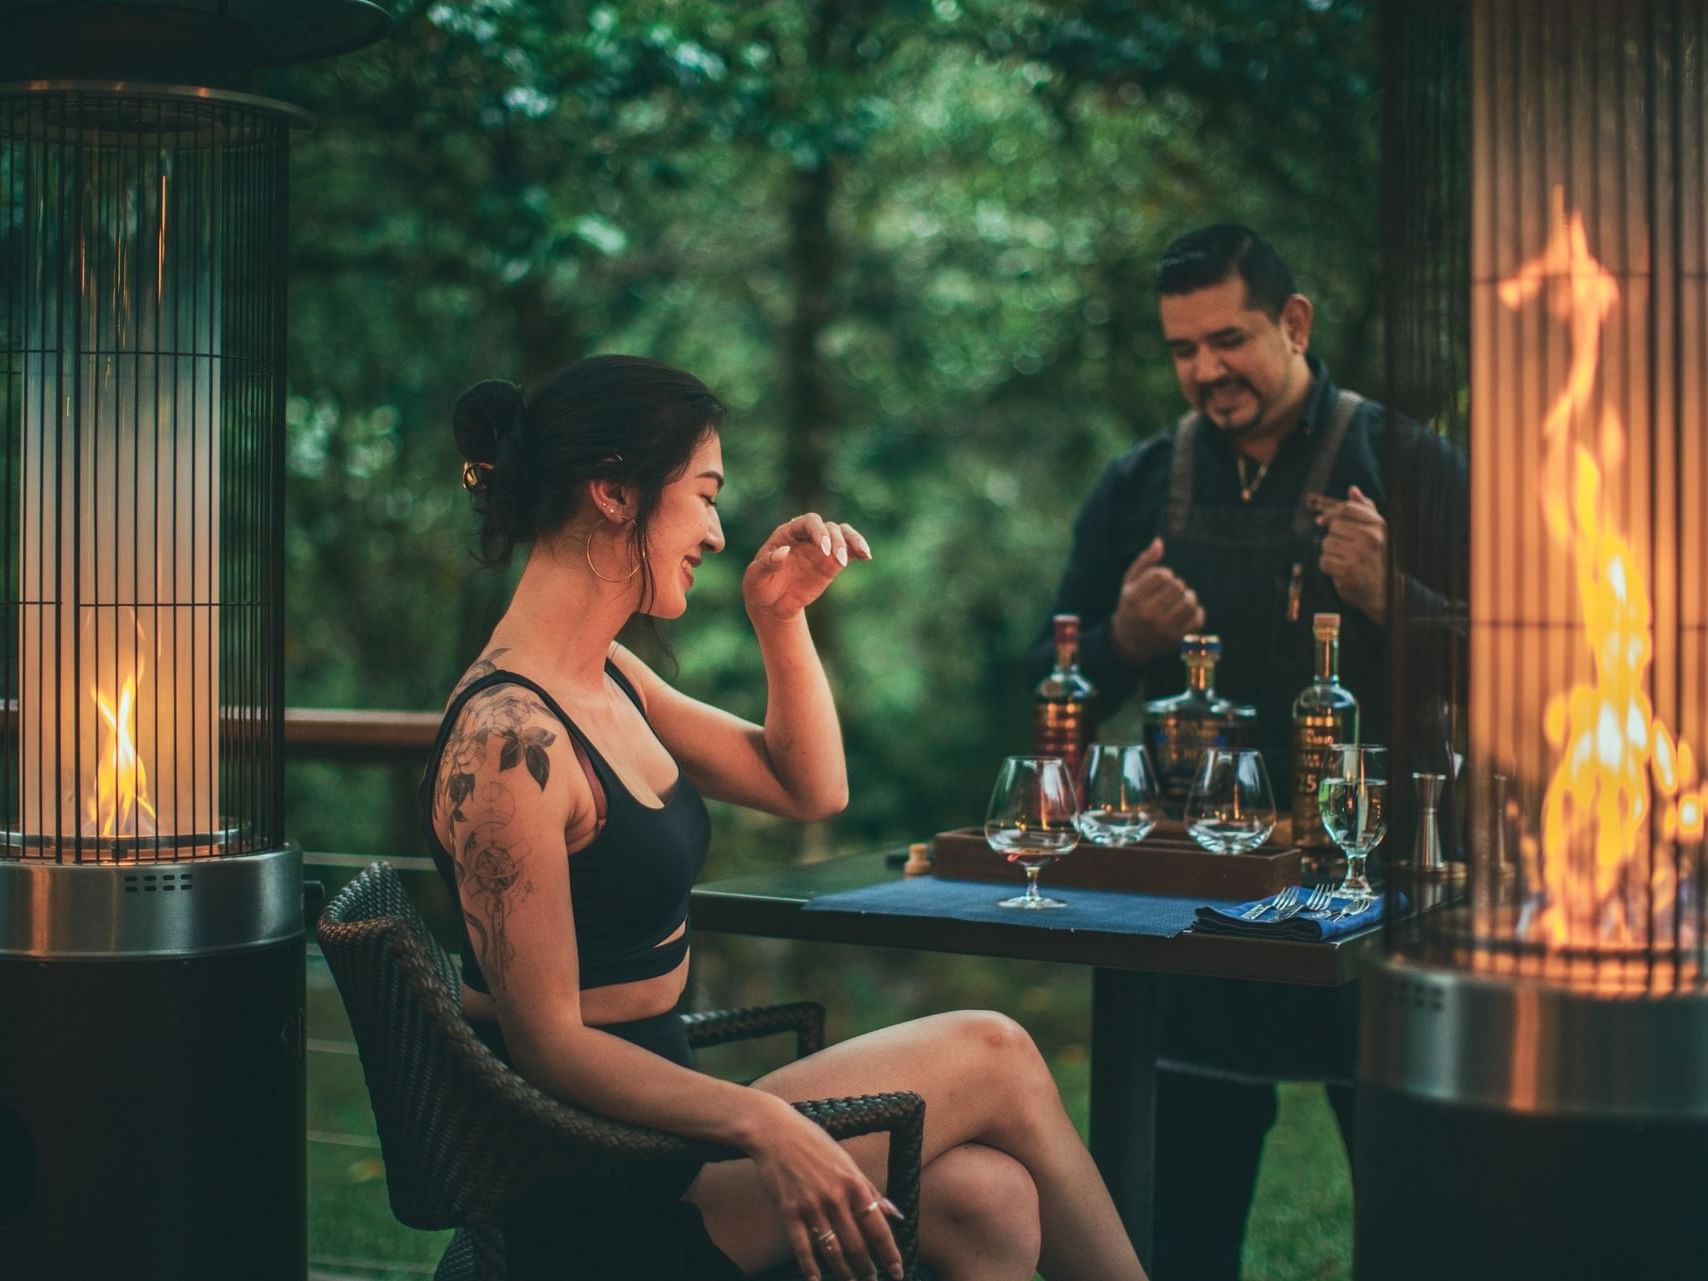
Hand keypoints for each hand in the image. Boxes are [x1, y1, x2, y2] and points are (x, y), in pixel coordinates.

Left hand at [743, 513, 871, 621]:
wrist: (772, 605)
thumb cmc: (759, 587)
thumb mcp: (755, 577)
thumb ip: (767, 564)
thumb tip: (785, 551)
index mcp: (787, 533)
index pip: (808, 522)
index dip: (818, 532)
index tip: (824, 549)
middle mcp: (807, 536)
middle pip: (828, 527)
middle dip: (836, 541)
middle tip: (837, 561)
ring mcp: (821, 548)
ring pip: (842, 533)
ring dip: (853, 541)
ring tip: (862, 554)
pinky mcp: (832, 562)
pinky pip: (849, 550)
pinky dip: (859, 550)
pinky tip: (866, 557)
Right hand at [748, 1095, 904, 1280]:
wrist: (775, 1132)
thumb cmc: (813, 1143)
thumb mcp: (847, 1161)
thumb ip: (870, 1188)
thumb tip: (894, 1212)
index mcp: (854, 1183)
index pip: (878, 1227)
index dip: (889, 1253)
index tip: (897, 1271)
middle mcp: (836, 1197)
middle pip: (857, 1244)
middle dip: (867, 1269)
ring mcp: (811, 1206)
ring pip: (832, 1250)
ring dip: (844, 1272)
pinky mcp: (789, 1211)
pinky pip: (802, 1247)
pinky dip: (809, 1268)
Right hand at [1109, 537, 1204, 665]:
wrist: (1127, 643)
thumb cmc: (1130, 606)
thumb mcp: (1129, 583)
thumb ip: (1143, 562)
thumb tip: (1159, 542)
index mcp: (1134, 598)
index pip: (1162, 575)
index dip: (1165, 573)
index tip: (1161, 580)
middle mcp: (1148, 614)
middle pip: (1177, 586)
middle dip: (1176, 585)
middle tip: (1170, 591)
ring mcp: (1163, 629)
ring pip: (1190, 602)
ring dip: (1188, 597)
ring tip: (1180, 599)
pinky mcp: (1175, 640)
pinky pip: (1197, 619)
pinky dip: (1197, 612)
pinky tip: (1188, 612)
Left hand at [1315, 485, 1388, 622]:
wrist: (1384, 593)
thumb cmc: (1378, 560)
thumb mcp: (1378, 533)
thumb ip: (1366, 510)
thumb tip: (1353, 490)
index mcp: (1379, 526)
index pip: (1347, 508)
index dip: (1331, 513)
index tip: (1322, 521)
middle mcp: (1371, 538)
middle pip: (1333, 526)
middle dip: (1334, 538)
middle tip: (1344, 550)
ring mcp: (1359, 555)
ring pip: (1326, 543)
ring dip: (1330, 553)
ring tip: (1345, 561)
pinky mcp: (1348, 572)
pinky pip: (1324, 560)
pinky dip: (1328, 567)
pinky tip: (1340, 571)